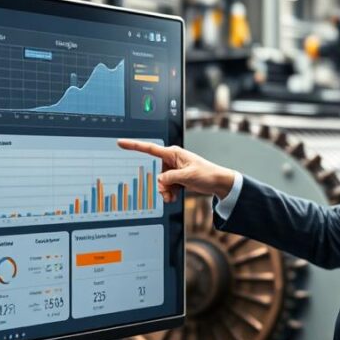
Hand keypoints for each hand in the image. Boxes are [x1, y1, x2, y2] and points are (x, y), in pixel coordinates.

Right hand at [116, 140, 235, 202]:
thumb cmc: (206, 174)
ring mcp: (173, 169)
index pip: (149, 149)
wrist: (218, 183)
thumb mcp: (187, 176)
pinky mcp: (176, 178)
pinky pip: (166, 186)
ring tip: (173, 196)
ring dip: (165, 191)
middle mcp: (172, 160)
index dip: (134, 146)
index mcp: (173, 153)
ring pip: (161, 182)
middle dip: (161, 185)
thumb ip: (170, 178)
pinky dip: (169, 193)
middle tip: (170, 191)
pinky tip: (175, 196)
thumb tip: (160, 181)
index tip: (121, 142)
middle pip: (156, 173)